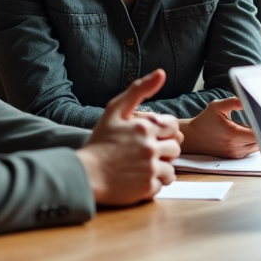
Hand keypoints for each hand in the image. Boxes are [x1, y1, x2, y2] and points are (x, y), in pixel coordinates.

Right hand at [76, 69, 180, 205]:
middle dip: (163, 150)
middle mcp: (151, 147)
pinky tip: (137, 179)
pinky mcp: (147, 187)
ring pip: (171, 168)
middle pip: (175, 148)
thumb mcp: (114, 110)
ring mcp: (150, 168)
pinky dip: (152, 184)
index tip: (149, 138)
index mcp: (145, 128)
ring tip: (142, 168)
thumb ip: (139, 90)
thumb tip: (161, 73)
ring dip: (161, 168)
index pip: (173, 127)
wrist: (85, 174)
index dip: (163, 132)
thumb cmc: (99, 142)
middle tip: (144, 154)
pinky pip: (161, 185)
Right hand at [179, 97, 258, 157]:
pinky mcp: (236, 156)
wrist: (194, 137)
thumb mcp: (217, 106)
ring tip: (252, 126)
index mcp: (233, 134)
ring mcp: (236, 154)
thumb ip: (234, 102)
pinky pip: (251, 149)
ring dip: (258, 136)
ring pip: (258, 146)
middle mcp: (236, 147)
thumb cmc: (205, 121)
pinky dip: (253, 141)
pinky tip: (247, 132)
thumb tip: (249, 100)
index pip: (259, 134)